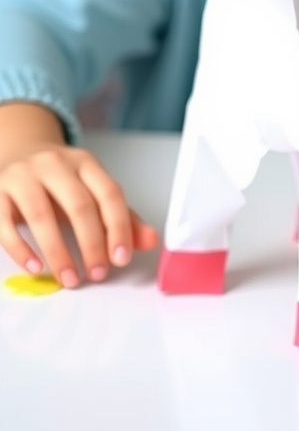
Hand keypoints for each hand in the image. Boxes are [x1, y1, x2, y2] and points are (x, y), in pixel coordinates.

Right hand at [0, 142, 158, 286]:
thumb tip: (151, 241)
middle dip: (91, 243)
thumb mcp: (92, 191)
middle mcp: (55, 164)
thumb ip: (121, 216)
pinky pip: (5, 223)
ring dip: (58, 252)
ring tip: (70, 279)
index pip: (109, 193)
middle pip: (78, 204)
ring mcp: (23, 175)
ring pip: (41, 214)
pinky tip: (36, 268)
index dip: (119, 227)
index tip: (121, 258)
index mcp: (85, 162)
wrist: (18, 151)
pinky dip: (21, 249)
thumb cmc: (60, 181)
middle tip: (97, 273)